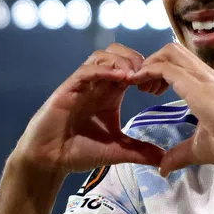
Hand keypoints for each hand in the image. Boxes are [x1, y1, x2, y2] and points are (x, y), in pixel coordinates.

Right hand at [12, 43, 165, 175]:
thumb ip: (140, 152)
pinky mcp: (68, 89)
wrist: (50, 160)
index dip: (147, 71)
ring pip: (102, 56)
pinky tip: (121, 79)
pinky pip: (86, 71)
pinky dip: (104, 71)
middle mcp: (97, 84)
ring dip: (121, 61)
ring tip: (135, 77)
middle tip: (148, 77)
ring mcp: (82, 85)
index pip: (131, 67)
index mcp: (111, 93)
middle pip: (118, 53)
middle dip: (136, 59)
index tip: (158, 87)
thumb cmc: (79, 151)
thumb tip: (164, 161)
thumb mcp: (117, 151)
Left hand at [130, 42, 213, 175]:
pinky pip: (165, 67)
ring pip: (168, 52)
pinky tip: (139, 85)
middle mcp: (205, 75)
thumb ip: (180, 155)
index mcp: (208, 85)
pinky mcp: (195, 84)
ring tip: (141, 86)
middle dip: (152, 63)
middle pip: (172, 50)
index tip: (151, 91)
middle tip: (144, 87)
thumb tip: (164, 168)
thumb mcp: (199, 148)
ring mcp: (201, 77)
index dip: (160, 72)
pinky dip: (147, 71)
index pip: (180, 63)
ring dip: (149, 64)